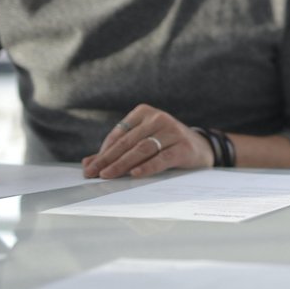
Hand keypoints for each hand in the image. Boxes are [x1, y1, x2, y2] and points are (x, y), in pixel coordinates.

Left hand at [81, 104, 212, 178]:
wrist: (201, 147)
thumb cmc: (165, 144)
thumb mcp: (143, 142)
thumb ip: (116, 151)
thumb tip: (88, 163)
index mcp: (144, 112)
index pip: (119, 133)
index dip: (103, 152)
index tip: (90, 167)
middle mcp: (158, 118)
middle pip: (128, 141)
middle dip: (108, 159)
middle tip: (94, 173)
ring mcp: (172, 131)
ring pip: (142, 148)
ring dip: (123, 164)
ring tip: (108, 176)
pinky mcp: (183, 147)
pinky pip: (162, 158)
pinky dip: (147, 166)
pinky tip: (135, 174)